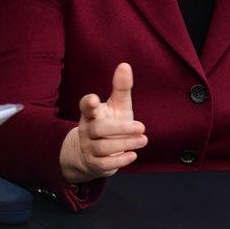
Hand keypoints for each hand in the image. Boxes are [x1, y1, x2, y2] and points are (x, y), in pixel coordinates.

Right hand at [60, 63, 146, 183]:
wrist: (92, 154)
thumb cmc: (109, 124)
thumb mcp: (117, 106)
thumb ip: (121, 88)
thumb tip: (125, 65)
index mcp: (91, 113)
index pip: (85, 106)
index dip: (88, 103)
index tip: (95, 100)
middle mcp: (87, 129)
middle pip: (98, 128)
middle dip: (120, 128)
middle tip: (142, 126)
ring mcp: (89, 147)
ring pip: (103, 146)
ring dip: (125, 143)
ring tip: (144, 140)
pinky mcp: (94, 163)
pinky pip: (104, 163)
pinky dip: (119, 160)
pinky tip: (133, 154)